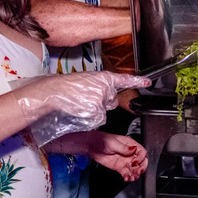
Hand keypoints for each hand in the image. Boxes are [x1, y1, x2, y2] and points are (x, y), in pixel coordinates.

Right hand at [16, 72, 150, 145]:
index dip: (137, 82)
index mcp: (101, 77)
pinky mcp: (96, 113)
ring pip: (103, 113)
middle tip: (83, 99)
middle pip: (111, 101)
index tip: (148, 83)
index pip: (123, 79)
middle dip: (101, 102)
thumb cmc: (61, 88)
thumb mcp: (82, 82)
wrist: (49, 94)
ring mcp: (101, 102)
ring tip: (77, 104)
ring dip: (92, 111)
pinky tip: (77, 111)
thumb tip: (104, 96)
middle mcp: (105, 88)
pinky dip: (87, 119)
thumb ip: (97, 87)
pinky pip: (96, 120)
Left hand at [83, 131, 147, 181]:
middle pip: (141, 161)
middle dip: (141, 167)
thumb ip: (124, 148)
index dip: (141, 157)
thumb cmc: (102, 140)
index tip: (135, 162)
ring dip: (135, 174)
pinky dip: (128, 177)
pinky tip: (126, 178)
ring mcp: (125, 161)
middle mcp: (129, 153)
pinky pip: (126, 173)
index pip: (141, 151)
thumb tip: (134, 149)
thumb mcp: (113, 143)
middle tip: (138, 172)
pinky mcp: (119, 167)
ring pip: (134, 168)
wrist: (92, 146)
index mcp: (130, 145)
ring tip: (132, 177)